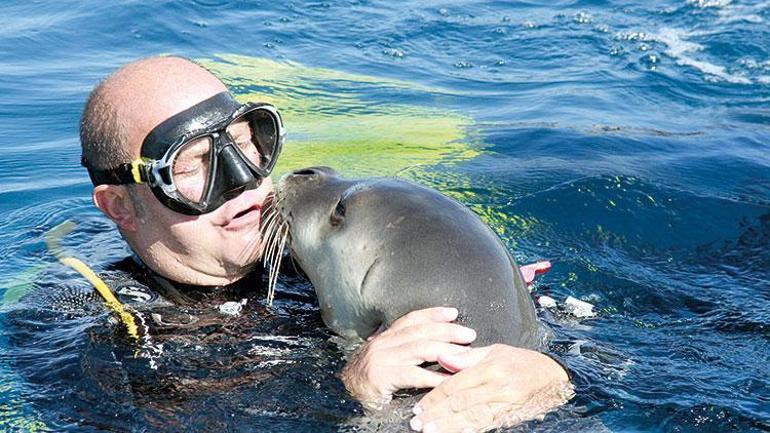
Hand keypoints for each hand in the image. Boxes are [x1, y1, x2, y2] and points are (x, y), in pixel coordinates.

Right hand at [340, 307, 476, 409]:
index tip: (454, 313)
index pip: (411, 320)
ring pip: (420, 349)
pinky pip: (413, 375)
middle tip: (469, 334)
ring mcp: (380, 359)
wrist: (342, 399)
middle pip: (420, 331)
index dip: (433, 314)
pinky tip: (448, 380)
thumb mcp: (383, 359)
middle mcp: (382, 344)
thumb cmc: (368, 382)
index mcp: (384, 338)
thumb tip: (430, 343)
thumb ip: (401, 350)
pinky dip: (434, 377)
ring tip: (465, 354)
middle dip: (448, 331)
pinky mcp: (381, 377)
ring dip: (447, 351)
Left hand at [409, 344, 572, 432]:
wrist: (555, 378)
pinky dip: (471, 429)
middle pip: (461, 403)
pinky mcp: (511, 416)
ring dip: (449, 426)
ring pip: (472, 417)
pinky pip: (488, 424)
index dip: (435, 396)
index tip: (420, 406)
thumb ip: (466, 357)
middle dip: (437, 414)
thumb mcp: (495, 351)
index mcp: (490, 368)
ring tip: (430, 431)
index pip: (456, 384)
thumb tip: (441, 357)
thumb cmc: (522, 362)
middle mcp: (497, 387)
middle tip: (417, 422)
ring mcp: (505, 404)